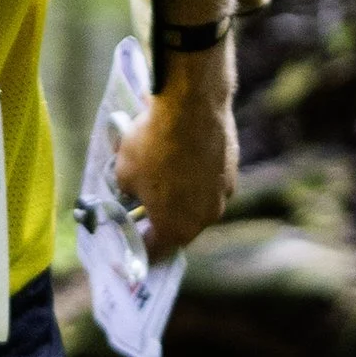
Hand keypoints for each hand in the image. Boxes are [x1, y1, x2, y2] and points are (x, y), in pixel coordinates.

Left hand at [112, 66, 237, 256]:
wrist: (192, 106)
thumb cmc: (153, 146)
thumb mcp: (123, 174)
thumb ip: (127, 193)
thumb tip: (131, 192)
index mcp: (177, 229)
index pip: (155, 250)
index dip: (139, 245)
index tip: (129, 237)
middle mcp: (206, 217)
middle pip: (179, 227)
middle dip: (159, 218)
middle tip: (142, 205)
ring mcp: (223, 193)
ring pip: (196, 202)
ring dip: (179, 194)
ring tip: (160, 174)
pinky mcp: (232, 168)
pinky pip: (208, 179)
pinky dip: (194, 174)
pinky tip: (179, 155)